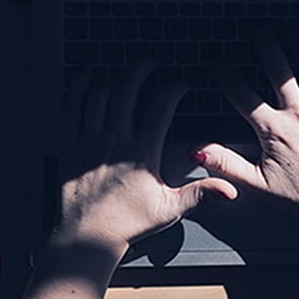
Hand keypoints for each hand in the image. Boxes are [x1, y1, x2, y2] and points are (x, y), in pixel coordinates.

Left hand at [55, 58, 238, 249]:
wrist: (88, 236)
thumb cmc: (127, 224)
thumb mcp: (169, 209)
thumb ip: (200, 194)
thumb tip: (229, 190)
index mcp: (141, 153)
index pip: (161, 107)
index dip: (173, 88)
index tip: (180, 83)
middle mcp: (114, 142)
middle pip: (127, 90)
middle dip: (141, 69)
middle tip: (150, 61)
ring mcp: (89, 141)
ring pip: (100, 94)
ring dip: (114, 75)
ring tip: (124, 67)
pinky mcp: (70, 145)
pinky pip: (72, 107)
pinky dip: (80, 87)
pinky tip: (87, 76)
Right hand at [197, 31, 298, 229]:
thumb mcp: (256, 184)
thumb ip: (225, 164)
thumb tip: (198, 151)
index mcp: (273, 131)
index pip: (242, 95)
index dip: (226, 76)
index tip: (217, 63)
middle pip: (277, 70)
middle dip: (265, 45)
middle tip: (258, 30)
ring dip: (298, 46)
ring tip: (289, 32)